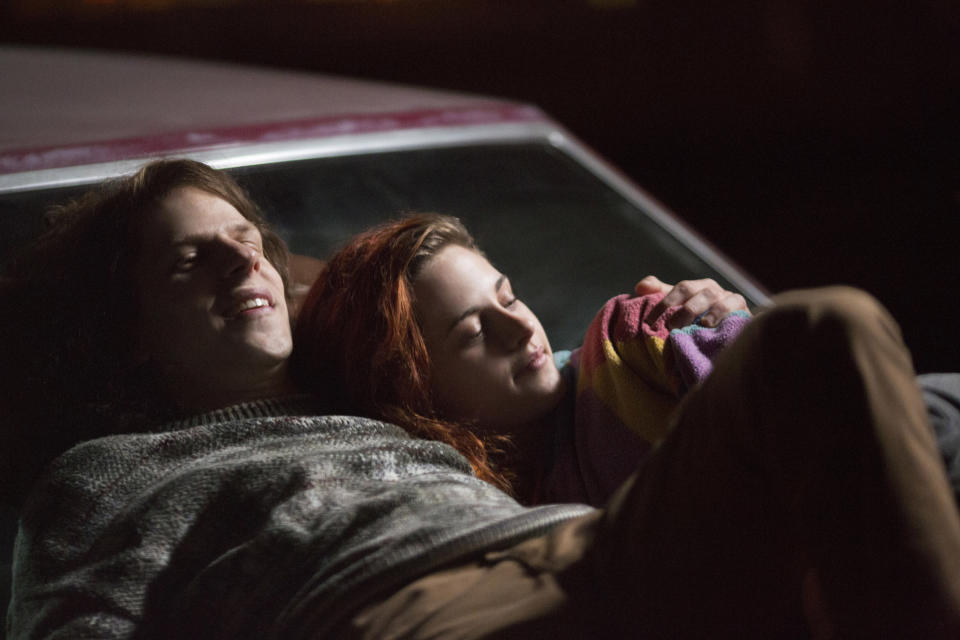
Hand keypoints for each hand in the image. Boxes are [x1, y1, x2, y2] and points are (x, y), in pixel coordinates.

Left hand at [634, 275, 749, 328]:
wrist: (727, 334)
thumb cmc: (696, 321)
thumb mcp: (676, 308)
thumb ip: (659, 295)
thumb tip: (640, 287)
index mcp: (696, 287)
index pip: (680, 289)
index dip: (664, 302)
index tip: (649, 322)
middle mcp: (712, 290)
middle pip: (697, 292)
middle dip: (683, 309)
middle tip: (670, 326)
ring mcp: (729, 299)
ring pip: (716, 299)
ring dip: (704, 311)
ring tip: (694, 326)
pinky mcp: (742, 311)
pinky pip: (734, 308)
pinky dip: (722, 315)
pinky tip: (710, 326)